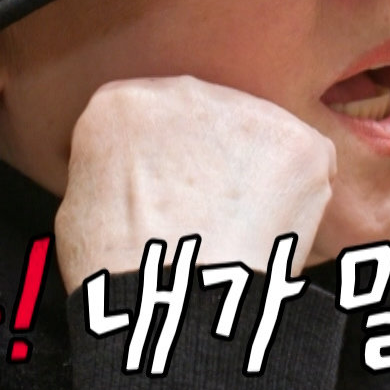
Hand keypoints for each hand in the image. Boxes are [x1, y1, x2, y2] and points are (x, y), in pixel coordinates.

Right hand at [54, 75, 337, 291]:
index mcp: (120, 104)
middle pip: (210, 122)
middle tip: (210, 220)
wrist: (171, 299)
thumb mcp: (82, 207)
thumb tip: (143, 178)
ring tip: (238, 233)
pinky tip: (271, 232)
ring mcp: (244, 109)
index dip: (168, 168)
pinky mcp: (296, 140)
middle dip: (216, 164)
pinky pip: (307, 165)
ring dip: (258, 178)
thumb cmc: (118, 272)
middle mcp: (181, 90)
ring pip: (260, 141)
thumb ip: (117, 170)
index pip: (152, 122)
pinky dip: (298, 198)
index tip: (170, 202)